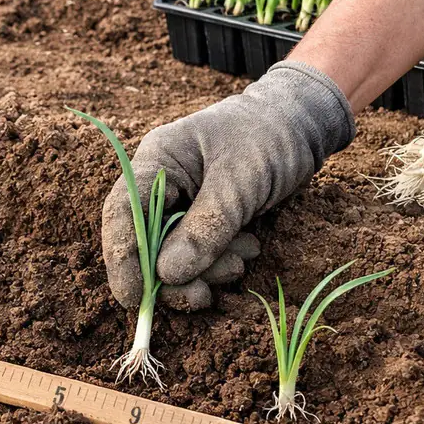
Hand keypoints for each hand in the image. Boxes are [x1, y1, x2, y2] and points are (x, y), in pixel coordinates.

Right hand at [101, 62, 355, 310]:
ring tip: (242, 258)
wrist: (302, 124)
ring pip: (174, 256)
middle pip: (145, 243)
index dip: (122, 257)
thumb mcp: (240, 181)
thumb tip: (168, 274)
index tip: (133, 298)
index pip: (122, 213)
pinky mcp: (204, 220)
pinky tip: (247, 248)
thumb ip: (206, 227)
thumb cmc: (269, 137)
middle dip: (172, 275)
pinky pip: (200, 255)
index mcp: (157, 161)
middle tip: (201, 296)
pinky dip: (220, 263)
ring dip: (205, 270)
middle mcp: (162, 185)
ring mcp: (182, 204)